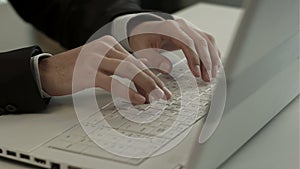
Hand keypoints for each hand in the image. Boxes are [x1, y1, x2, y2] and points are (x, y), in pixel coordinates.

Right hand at [39, 36, 170, 103]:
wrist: (48, 72)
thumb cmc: (75, 70)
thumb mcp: (101, 63)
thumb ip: (121, 64)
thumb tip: (143, 67)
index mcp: (109, 44)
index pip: (136, 62)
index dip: (151, 76)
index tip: (162, 89)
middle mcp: (104, 48)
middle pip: (135, 65)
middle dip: (152, 82)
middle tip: (163, 95)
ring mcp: (95, 58)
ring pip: (127, 70)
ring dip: (145, 85)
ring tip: (155, 98)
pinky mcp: (87, 71)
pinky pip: (112, 82)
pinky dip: (127, 91)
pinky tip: (138, 99)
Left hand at [129, 17, 220, 81]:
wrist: (145, 29)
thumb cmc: (143, 39)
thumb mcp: (141, 49)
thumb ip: (152, 59)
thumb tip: (167, 69)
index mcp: (170, 28)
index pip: (188, 42)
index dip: (194, 58)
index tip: (197, 73)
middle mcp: (182, 26)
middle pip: (201, 42)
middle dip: (207, 62)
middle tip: (207, 78)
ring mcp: (190, 28)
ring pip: (208, 42)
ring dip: (213, 59)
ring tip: (211, 76)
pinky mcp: (194, 33)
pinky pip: (208, 41)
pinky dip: (213, 53)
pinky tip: (214, 66)